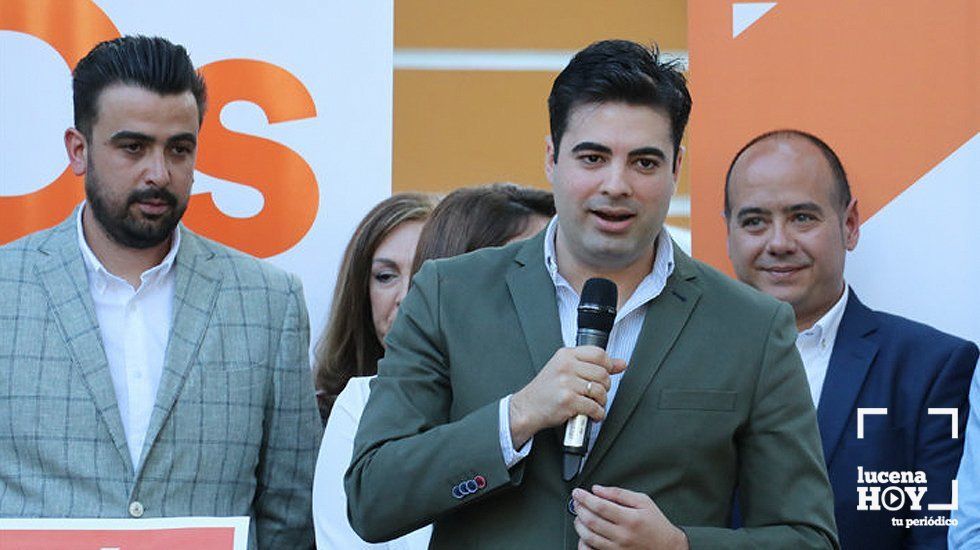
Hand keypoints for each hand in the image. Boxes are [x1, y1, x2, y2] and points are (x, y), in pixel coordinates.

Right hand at [509, 346, 626, 446]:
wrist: (527, 407)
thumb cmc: (546, 389)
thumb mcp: (566, 369)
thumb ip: (592, 364)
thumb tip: (621, 363)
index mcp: (566, 355)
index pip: (598, 353)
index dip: (608, 365)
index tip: (607, 374)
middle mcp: (566, 366)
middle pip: (602, 373)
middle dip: (605, 387)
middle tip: (597, 393)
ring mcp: (566, 383)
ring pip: (600, 391)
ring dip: (602, 402)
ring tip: (595, 405)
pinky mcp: (568, 401)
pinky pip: (594, 407)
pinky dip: (597, 414)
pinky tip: (592, 414)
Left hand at [572, 485, 688, 549]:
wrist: (667, 547)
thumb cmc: (656, 524)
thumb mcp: (643, 501)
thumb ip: (619, 493)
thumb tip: (598, 490)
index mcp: (630, 519)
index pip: (600, 506)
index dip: (585, 498)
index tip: (578, 492)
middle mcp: (622, 535)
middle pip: (591, 521)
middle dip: (579, 509)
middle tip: (577, 501)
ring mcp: (617, 548)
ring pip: (588, 537)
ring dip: (579, 524)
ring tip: (579, 515)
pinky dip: (583, 542)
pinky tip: (584, 534)